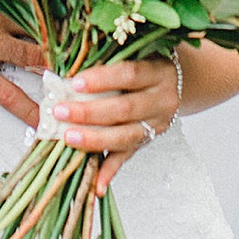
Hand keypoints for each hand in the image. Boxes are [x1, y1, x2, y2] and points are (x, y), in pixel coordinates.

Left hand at [57, 53, 180, 194]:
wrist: (178, 82)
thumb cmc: (146, 64)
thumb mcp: (136, 53)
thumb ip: (108, 60)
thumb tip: (68, 72)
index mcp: (158, 72)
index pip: (130, 74)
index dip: (102, 79)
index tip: (75, 82)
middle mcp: (162, 100)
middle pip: (125, 109)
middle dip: (90, 112)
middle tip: (61, 111)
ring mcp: (157, 124)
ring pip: (126, 137)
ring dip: (95, 140)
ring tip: (69, 138)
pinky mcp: (148, 142)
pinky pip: (128, 158)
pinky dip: (110, 172)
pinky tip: (97, 184)